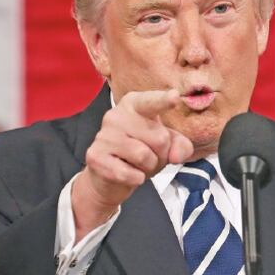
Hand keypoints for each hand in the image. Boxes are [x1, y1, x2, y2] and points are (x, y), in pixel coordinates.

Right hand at [71, 89, 192, 240]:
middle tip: (148, 156)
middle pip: (159, 138)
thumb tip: (176, 156)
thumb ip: (180, 146)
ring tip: (138, 164)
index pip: (151, 102)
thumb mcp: (166, 146)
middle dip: (161, 154)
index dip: (164, 100)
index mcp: (135, 104)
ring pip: (143, 155)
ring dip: (148, 167)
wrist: (109, 177)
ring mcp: (103, 134)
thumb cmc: (140, 153)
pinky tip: (129, 174)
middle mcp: (116, 115)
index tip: (175, 96)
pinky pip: (127, 172)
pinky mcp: (95, 156)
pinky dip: (135, 178)